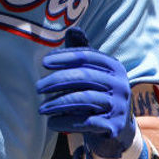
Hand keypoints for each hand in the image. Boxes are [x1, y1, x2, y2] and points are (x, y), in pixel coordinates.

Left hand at [38, 27, 135, 158]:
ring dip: (58, 103)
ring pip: (84, 98)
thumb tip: (72, 28)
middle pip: (84, 76)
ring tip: (42, 108)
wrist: (118, 130)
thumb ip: (82, 53)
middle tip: (38, 87)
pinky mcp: (114, 126)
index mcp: (114, 67)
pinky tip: (52, 123)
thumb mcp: (94, 73)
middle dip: (57, 80)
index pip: (86, 56)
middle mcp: (120, 84)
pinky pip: (86, 122)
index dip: (64, 57)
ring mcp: (119, 105)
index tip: (44, 62)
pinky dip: (66, 122)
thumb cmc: (99, 95)